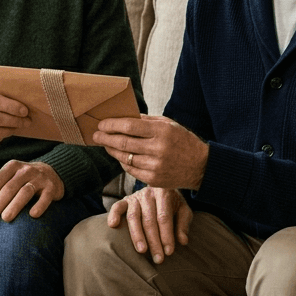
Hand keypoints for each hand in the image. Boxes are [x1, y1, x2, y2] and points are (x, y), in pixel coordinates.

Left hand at [0, 161, 63, 222]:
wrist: (52, 173)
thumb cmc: (23, 179)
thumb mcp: (7, 178)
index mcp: (11, 167)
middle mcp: (25, 170)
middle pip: (8, 188)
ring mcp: (39, 178)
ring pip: (25, 191)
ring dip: (14, 206)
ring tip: (5, 219)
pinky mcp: (51, 187)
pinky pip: (45, 197)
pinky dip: (39, 205)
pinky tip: (33, 215)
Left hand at [94, 114, 208, 189]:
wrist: (200, 166)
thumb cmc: (182, 141)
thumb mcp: (169, 124)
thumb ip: (146, 120)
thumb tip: (123, 116)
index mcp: (162, 131)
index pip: (129, 126)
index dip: (112, 125)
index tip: (101, 124)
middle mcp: (158, 149)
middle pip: (123, 142)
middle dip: (105, 138)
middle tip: (95, 135)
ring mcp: (155, 166)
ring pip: (124, 157)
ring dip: (111, 150)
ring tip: (105, 144)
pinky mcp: (153, 179)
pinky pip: (131, 169)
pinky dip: (123, 161)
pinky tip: (120, 155)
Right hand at [107, 187, 191, 263]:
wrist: (160, 186)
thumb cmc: (172, 203)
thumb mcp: (183, 210)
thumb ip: (183, 224)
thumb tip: (183, 241)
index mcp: (164, 193)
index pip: (164, 217)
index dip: (166, 236)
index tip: (169, 252)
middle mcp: (148, 194)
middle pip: (149, 220)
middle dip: (154, 241)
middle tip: (158, 259)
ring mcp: (135, 196)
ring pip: (133, 217)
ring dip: (137, 235)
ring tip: (142, 251)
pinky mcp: (125, 200)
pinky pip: (117, 206)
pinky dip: (114, 215)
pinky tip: (113, 225)